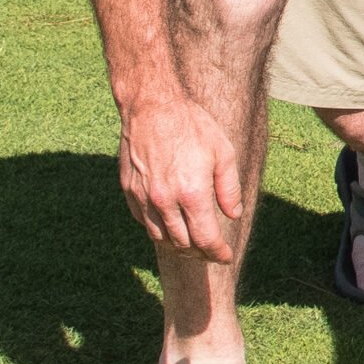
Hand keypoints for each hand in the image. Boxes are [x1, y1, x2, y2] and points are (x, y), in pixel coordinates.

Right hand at [117, 92, 242, 259]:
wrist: (152, 108)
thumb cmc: (193, 126)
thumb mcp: (224, 153)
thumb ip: (230, 188)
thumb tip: (233, 214)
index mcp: (192, 194)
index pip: (205, 239)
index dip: (217, 253)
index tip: (226, 256)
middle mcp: (164, 201)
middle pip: (182, 243)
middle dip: (200, 253)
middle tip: (212, 252)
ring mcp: (144, 198)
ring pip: (160, 237)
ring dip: (178, 246)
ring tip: (193, 244)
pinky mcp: (129, 192)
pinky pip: (144, 222)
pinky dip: (159, 230)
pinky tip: (171, 225)